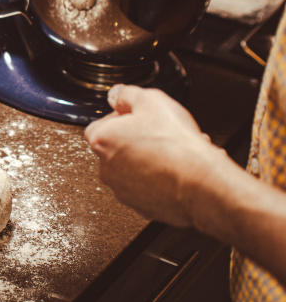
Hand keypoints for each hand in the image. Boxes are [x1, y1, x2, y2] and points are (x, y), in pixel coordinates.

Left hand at [84, 84, 222, 226]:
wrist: (200, 183)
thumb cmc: (175, 145)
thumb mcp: (151, 100)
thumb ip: (127, 94)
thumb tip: (118, 96)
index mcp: (102, 140)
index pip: (100, 125)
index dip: (121, 118)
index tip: (138, 117)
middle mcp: (106, 168)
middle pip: (118, 147)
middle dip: (139, 139)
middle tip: (161, 134)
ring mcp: (122, 190)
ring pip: (134, 168)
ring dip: (151, 159)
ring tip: (175, 152)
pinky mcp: (140, 206)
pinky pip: (147, 187)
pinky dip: (160, 179)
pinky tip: (177, 169)